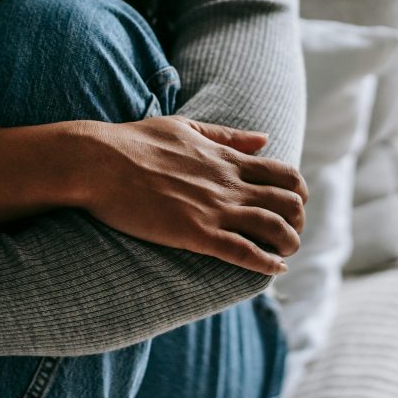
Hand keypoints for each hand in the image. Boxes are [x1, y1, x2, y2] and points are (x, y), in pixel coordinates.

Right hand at [76, 116, 307, 274]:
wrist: (98, 162)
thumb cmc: (134, 142)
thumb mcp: (187, 127)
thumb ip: (227, 136)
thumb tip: (264, 139)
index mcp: (228, 159)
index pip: (284, 175)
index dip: (298, 193)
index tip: (294, 205)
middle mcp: (229, 184)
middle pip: (288, 203)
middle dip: (298, 221)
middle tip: (291, 233)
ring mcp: (214, 209)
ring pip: (274, 228)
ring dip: (289, 244)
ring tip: (286, 254)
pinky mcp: (195, 233)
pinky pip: (243, 252)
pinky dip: (265, 263)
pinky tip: (275, 269)